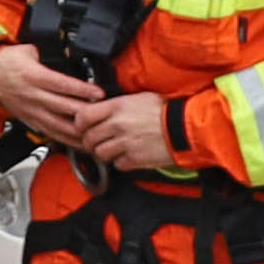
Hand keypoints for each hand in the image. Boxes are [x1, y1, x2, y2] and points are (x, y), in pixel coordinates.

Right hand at [0, 41, 98, 141]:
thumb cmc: (9, 62)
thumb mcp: (29, 50)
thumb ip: (52, 53)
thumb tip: (73, 52)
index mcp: (33, 76)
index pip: (62, 85)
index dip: (82, 90)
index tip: (100, 93)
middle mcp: (33, 96)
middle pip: (63, 108)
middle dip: (86, 113)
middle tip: (105, 115)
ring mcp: (32, 110)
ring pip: (58, 125)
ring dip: (78, 131)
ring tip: (97, 133)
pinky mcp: (31, 120)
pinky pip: (51, 133)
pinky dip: (67, 140)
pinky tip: (81, 143)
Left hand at [66, 90, 180, 172]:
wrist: (185, 128)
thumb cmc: (164, 111)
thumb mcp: (138, 98)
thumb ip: (116, 105)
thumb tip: (100, 109)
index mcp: (116, 107)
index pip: (82, 117)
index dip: (79, 124)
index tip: (82, 127)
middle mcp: (117, 125)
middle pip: (88, 138)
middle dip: (91, 141)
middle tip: (98, 141)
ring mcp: (125, 143)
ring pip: (100, 153)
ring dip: (104, 153)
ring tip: (114, 149)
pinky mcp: (134, 159)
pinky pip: (117, 164)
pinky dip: (120, 162)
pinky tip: (128, 156)